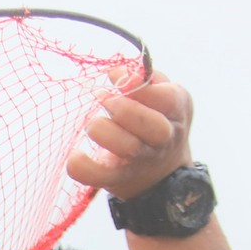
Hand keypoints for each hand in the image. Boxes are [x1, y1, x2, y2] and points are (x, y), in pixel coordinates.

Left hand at [66, 70, 193, 200]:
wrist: (160, 171)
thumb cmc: (155, 119)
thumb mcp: (163, 95)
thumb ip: (145, 79)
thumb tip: (117, 71)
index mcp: (175, 112)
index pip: (166, 99)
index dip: (139, 86)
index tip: (114, 76)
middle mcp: (162, 139)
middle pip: (153, 127)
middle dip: (125, 109)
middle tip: (104, 99)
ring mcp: (140, 161)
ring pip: (127, 148)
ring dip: (103, 130)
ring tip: (93, 123)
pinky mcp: (117, 179)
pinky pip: (98, 177)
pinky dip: (82, 167)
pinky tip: (75, 155)